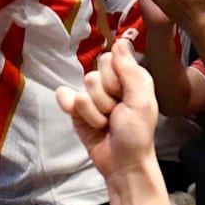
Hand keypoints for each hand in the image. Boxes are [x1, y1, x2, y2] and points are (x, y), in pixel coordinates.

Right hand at [56, 38, 164, 179]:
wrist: (121, 163)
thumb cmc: (137, 134)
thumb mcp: (140, 101)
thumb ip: (129, 71)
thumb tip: (121, 40)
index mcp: (131, 77)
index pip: (110, 60)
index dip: (115, 80)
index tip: (125, 97)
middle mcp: (111, 83)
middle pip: (94, 74)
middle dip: (104, 98)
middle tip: (116, 114)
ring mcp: (92, 96)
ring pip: (82, 90)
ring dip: (95, 112)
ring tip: (107, 124)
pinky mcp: (77, 109)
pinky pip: (65, 96)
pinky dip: (72, 109)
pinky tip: (84, 120)